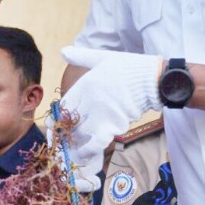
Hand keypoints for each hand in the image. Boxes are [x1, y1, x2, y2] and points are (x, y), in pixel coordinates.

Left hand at [54, 46, 163, 190]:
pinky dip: (90, 148)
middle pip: (69, 123)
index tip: (53, 129)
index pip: (63, 106)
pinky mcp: (115, 123)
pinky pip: (97, 141)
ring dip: (74, 145)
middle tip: (60, 146)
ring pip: (80, 134)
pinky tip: (86, 153)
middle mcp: (90, 100)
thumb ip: (81, 56)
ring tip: (70, 153)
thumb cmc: (128, 67)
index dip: (56, 120)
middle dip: (63, 137)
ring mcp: (102, 113)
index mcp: (85, 85)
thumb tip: (63, 51)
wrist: (152, 78)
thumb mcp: (101, 58)